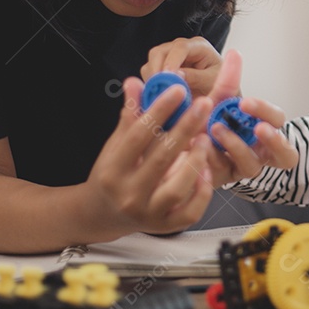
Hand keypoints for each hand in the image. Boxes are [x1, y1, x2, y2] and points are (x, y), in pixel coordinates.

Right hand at [84, 78, 215, 234]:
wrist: (102, 214)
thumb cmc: (113, 174)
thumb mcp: (116, 145)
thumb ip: (130, 115)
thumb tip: (135, 82)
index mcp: (113, 170)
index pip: (138, 135)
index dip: (159, 111)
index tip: (177, 90)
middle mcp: (128, 194)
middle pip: (161, 158)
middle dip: (185, 128)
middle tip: (203, 104)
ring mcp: (148, 213)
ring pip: (177, 189)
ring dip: (194, 161)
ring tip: (205, 139)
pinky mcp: (165, 226)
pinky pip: (190, 212)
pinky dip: (201, 193)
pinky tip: (206, 171)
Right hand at [141, 37, 223, 96]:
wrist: (219, 93)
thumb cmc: (220, 85)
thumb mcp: (212, 81)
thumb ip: (196, 77)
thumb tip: (176, 75)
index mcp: (199, 46)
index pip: (180, 48)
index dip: (171, 62)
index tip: (167, 77)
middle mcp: (182, 47)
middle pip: (160, 51)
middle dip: (157, 70)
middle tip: (158, 89)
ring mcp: (171, 56)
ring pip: (152, 61)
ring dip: (153, 78)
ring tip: (160, 94)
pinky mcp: (162, 66)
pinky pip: (150, 71)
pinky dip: (151, 83)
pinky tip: (158, 95)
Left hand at [204, 49, 298, 185]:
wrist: (182, 152)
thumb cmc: (212, 122)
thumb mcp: (220, 102)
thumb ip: (228, 82)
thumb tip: (234, 53)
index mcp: (264, 128)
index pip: (277, 119)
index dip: (265, 111)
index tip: (246, 102)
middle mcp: (261, 150)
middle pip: (281, 149)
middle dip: (271, 138)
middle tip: (256, 128)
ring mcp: (244, 167)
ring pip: (252, 165)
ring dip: (237, 147)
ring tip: (216, 131)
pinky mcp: (225, 180)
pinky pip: (224, 175)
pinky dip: (211, 162)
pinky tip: (198, 150)